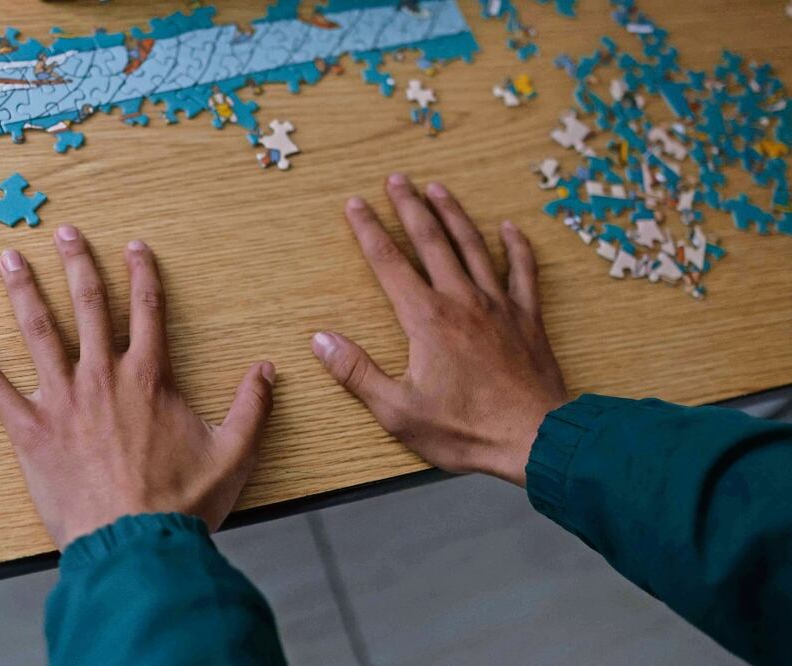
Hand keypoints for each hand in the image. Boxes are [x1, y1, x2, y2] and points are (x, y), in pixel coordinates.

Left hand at [0, 227, 274, 549]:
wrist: (132, 544)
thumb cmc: (180, 502)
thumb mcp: (234, 454)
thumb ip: (252, 407)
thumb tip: (268, 369)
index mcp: (149, 379)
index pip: (148, 311)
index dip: (143, 274)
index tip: (135, 247)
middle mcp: (102, 377)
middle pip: (89, 306)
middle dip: (78, 264)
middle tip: (66, 233)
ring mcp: (62, 401)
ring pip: (39, 333)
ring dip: (24, 292)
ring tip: (9, 260)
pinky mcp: (31, 431)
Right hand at [312, 175, 568, 486]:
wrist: (536, 440)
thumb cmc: (466, 430)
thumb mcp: (398, 411)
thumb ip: (356, 372)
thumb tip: (320, 340)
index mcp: (426, 319)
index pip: (389, 263)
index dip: (369, 230)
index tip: (355, 204)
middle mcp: (461, 301)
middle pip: (431, 241)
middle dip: (409, 207)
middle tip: (396, 179)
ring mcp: (498, 306)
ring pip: (473, 246)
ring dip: (453, 214)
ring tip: (438, 188)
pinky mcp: (528, 318)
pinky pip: (523, 272)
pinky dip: (517, 247)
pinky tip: (511, 228)